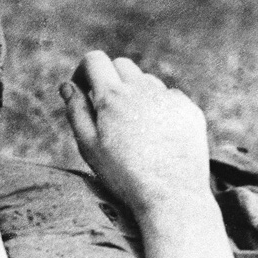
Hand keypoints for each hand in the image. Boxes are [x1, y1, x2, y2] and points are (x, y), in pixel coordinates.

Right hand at [60, 51, 211, 218]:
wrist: (172, 197)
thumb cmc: (124, 175)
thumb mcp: (89, 146)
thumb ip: (76, 111)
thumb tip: (68, 85)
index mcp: (112, 96)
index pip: (94, 59)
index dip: (84, 71)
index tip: (83, 89)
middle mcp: (142, 89)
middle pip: (121, 65)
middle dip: (110, 80)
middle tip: (108, 111)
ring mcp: (169, 98)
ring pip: (147, 81)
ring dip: (136, 94)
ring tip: (135, 128)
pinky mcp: (189, 110)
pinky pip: (170, 97)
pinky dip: (160, 107)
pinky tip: (158, 135)